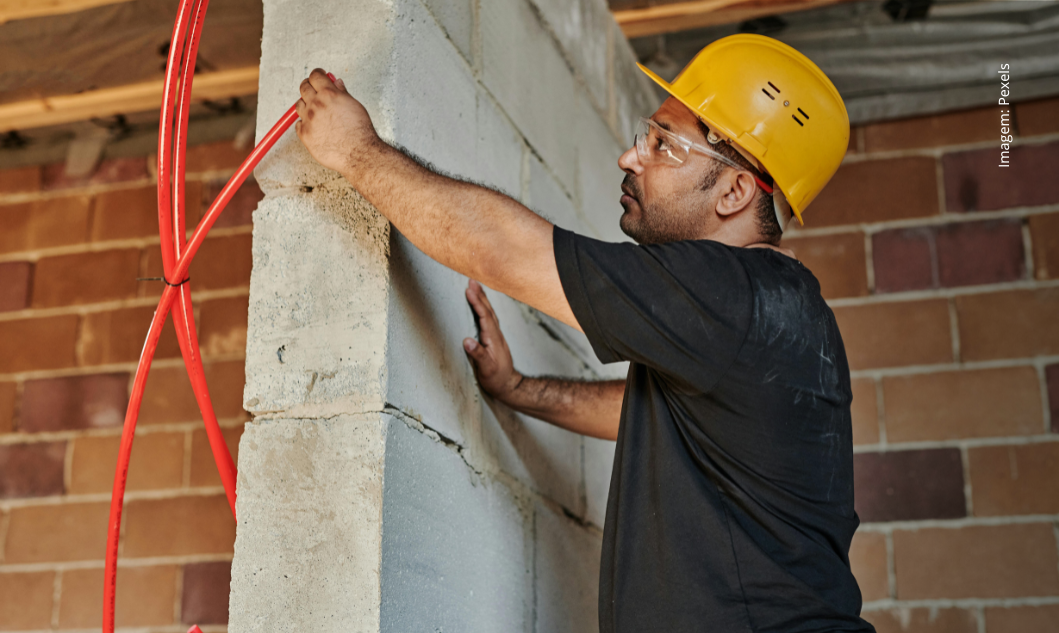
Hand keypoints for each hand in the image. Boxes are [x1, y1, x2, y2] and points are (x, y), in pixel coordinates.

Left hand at [295, 68, 379, 175]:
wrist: (358, 152)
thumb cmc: (360, 131)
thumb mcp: (354, 105)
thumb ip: (342, 92)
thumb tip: (336, 83)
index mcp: (328, 94)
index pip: (315, 75)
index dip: (317, 74)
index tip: (319, 75)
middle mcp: (315, 104)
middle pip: (304, 87)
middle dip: (309, 86)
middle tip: (314, 89)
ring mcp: (308, 119)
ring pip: (299, 105)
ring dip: (306, 104)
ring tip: (315, 110)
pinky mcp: (304, 134)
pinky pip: (299, 124)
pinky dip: (305, 123)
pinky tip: (315, 126)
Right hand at [463, 279, 521, 400]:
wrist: (509, 385)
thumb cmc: (496, 378)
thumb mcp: (487, 369)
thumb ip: (478, 355)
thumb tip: (467, 340)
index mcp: (493, 338)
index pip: (485, 316)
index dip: (477, 302)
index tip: (469, 290)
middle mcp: (496, 334)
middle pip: (488, 310)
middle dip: (480, 295)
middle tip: (471, 281)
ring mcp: (496, 336)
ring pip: (489, 313)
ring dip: (483, 299)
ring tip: (475, 287)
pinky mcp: (494, 339)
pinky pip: (489, 318)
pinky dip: (484, 308)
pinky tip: (481, 305)